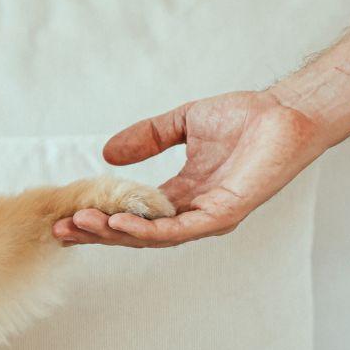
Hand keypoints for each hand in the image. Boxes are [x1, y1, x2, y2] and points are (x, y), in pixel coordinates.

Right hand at [53, 90, 326, 247]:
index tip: (65, 215)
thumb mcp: (182, 124)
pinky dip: (147, 229)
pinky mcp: (224, 214)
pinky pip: (178, 230)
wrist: (287, 112)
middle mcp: (191, 214)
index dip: (99, 217)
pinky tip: (119, 222)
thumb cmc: (246, 118)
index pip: (132, 216)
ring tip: (81, 225)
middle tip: (62, 230)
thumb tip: (107, 154)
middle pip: (134, 233)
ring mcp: (207, 218)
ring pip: (151, 237)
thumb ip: (147, 137)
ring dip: (113, 233)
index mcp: (181, 196)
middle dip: (96, 233)